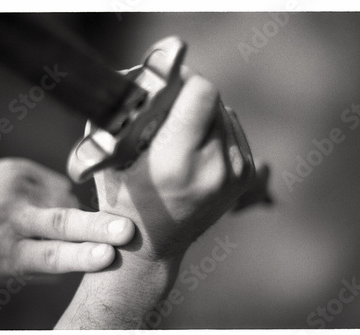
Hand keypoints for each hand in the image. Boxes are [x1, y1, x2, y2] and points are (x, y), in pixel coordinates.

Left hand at [0, 158, 134, 281]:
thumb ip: (44, 264)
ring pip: (67, 200)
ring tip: (52, 220)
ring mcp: (17, 187)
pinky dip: (60, 197)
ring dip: (77, 212)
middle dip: (98, 226)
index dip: (81, 256)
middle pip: (61, 222)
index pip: (50, 256)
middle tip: (128, 230)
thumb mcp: (4, 269)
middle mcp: (12, 218)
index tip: (109, 255)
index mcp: (7, 253)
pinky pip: (58, 185)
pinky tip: (42, 202)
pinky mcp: (20, 167)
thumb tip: (89, 253)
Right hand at [94, 60, 254, 261]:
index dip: (184, 79)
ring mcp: (235, 174)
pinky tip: (197, 150)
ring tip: (182, 138)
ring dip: (204, 115)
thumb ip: (129, 111)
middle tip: (170, 112)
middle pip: (215, 99)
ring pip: (226, 113)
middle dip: (190, 98)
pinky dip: (216, 131)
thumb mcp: (113, 156)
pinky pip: (234, 131)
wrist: (152, 245)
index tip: (169, 85)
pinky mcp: (246, 177)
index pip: (202, 91)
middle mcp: (215, 168)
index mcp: (178, 162)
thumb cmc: (125, 199)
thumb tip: (148, 73)